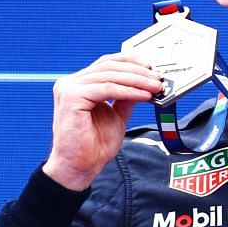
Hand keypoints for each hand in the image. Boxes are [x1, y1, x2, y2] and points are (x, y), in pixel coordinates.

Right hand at [43, 53, 163, 191]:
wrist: (81, 165)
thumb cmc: (94, 144)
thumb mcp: (117, 115)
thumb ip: (126, 98)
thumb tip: (144, 84)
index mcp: (80, 84)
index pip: (107, 63)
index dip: (131, 61)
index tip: (152, 67)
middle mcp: (71, 82)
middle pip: (109, 66)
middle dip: (138, 71)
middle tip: (158, 78)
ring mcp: (69, 88)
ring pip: (109, 76)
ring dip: (137, 80)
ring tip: (156, 87)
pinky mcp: (71, 97)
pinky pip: (106, 89)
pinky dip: (128, 91)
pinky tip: (144, 95)